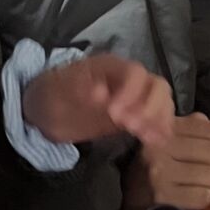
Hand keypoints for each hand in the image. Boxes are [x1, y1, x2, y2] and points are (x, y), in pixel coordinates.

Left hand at [22, 53, 173, 147]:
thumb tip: (102, 94)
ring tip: (147, 138)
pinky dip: (160, 129)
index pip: (135, 73)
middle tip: (132, 128)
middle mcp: (128, 79)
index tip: (115, 115)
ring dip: (158, 120)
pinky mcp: (135, 115)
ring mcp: (135, 97)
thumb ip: (79, 89)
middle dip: (150, 108)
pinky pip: (157, 118)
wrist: (46, 109)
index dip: (132, 93)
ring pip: (162, 102)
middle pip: (157, 86)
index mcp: (110, 67)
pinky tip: (157, 141)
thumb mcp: (58, 90)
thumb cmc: (52, 95)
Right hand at [125, 113, 209, 209]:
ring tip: (195, 186)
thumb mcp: (168, 139)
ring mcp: (159, 170)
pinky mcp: (161, 195)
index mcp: (166, 126)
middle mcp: (160, 144)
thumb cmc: (153, 167)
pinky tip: (189, 198)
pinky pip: (202, 196)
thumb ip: (194, 132)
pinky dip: (202, 200)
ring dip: (209, 185)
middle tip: (205, 176)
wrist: (126, 198)